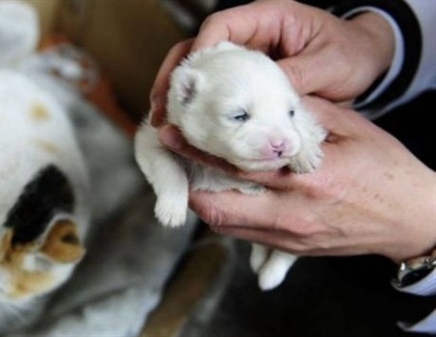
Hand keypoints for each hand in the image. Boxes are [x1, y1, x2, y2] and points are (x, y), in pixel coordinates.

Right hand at [149, 0, 394, 126]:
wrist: (365, 61)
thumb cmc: (351, 53)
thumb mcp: (329, 65)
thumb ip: (295, 79)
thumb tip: (262, 103)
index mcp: (269, 18)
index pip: (220, 26)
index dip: (200, 50)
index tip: (189, 80)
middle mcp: (250, 35)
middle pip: (199, 49)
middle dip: (176, 78)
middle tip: (161, 107)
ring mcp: (245, 57)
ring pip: (201, 71)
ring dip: (180, 96)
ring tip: (165, 122)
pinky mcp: (246, 80)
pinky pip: (217, 90)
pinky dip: (200, 108)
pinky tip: (188, 128)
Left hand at [158, 96, 435, 263]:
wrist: (411, 218)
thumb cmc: (386, 170)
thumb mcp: (351, 128)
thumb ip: (305, 113)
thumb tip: (267, 97)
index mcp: (307, 179)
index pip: (237, 164)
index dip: (197, 151)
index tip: (173, 136)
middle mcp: (292, 214)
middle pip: (219, 210)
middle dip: (189, 188)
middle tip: (176, 163)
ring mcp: (290, 237)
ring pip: (228, 227)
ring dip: (205, 203)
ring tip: (194, 177)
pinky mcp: (293, 250)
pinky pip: (246, 235)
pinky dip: (229, 215)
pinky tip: (226, 195)